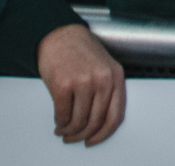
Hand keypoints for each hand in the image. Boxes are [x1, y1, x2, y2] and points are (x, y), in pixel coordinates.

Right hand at [35, 23, 126, 144]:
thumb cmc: (80, 50)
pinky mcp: (63, 84)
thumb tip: (101, 123)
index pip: (115, 116)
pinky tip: (58, 121)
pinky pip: (62, 114)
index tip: (94, 140)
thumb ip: (108, 90)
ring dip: (69, 130)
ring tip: (63, 130)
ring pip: (78, 121)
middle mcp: (102, 79)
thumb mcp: (104, 66)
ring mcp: (82, 81)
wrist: (59, 34)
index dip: (104, 134)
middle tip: (73, 137)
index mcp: (115, 76)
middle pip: (95, 122)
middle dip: (82, 135)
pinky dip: (60, 123)